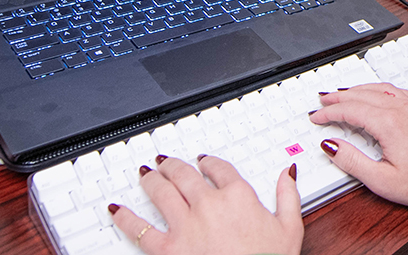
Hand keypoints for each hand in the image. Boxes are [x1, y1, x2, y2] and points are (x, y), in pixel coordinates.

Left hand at [110, 154, 302, 254]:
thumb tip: (287, 173)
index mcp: (238, 195)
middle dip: (174, 165)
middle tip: (167, 161)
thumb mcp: (290, 228)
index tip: (204, 162)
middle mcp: (208, 204)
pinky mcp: (168, 249)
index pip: (219, 168)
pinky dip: (126, 218)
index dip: (209, 162)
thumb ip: (288, 196)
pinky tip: (117, 210)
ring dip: (152, 179)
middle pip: (185, 174)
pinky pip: (141, 229)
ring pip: (161, 192)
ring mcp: (185, 225)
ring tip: (146, 174)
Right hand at [310, 83, 407, 207]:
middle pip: (361, 95)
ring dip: (355, 89)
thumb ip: (352, 161)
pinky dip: (374, 88)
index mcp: (389, 123)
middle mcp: (401, 109)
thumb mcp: (382, 180)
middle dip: (338, 97)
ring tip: (340, 94)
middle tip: (322, 101)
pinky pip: (392, 89)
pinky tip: (371, 92)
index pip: (350, 110)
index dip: (329, 113)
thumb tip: (331, 146)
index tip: (316, 117)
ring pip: (377, 88)